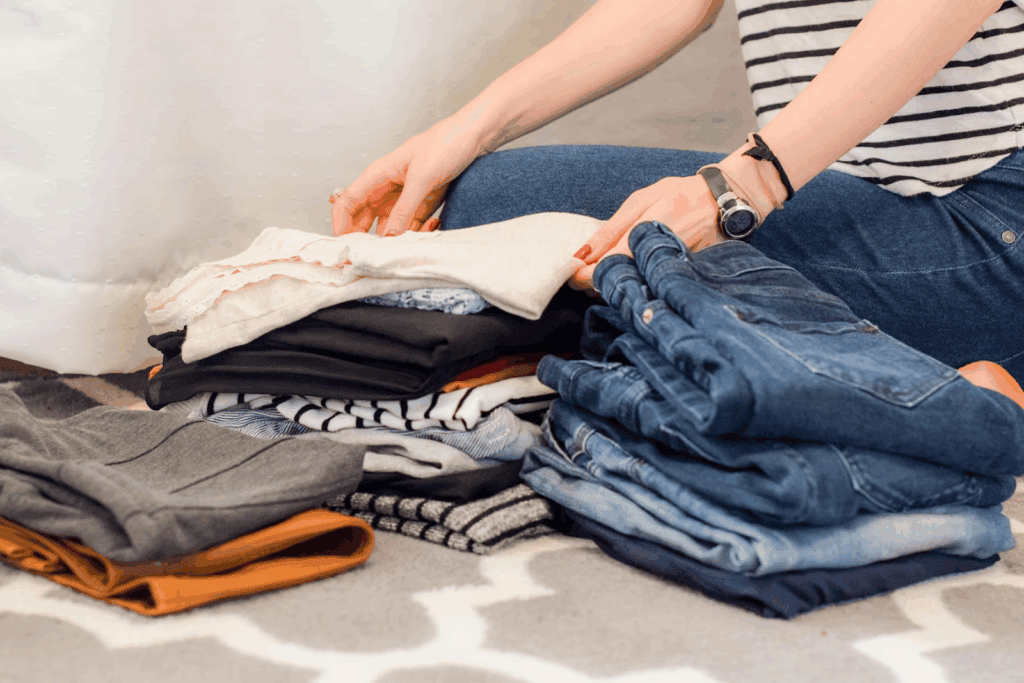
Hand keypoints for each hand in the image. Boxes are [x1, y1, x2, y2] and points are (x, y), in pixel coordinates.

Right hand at [330, 114, 487, 236]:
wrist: (473, 137)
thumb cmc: (445, 143)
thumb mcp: (423, 177)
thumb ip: (404, 208)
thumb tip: (388, 236)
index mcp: (377, 175)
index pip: (346, 202)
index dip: (340, 225)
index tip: (346, 248)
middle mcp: (385, 189)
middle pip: (363, 221)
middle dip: (369, 240)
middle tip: (380, 257)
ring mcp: (402, 200)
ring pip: (388, 230)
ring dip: (400, 239)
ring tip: (418, 238)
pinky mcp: (419, 207)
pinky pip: (410, 229)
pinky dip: (419, 233)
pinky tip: (434, 225)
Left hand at [568, 175, 722, 290]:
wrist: (721, 201)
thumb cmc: (678, 196)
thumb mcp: (640, 202)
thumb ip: (610, 230)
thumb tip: (583, 253)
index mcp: (640, 239)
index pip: (603, 269)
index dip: (582, 276)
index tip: (572, 272)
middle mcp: (652, 260)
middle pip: (614, 285)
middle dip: (592, 282)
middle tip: (582, 273)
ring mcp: (663, 271)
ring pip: (629, 288)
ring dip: (611, 282)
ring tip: (602, 268)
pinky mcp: (671, 275)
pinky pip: (644, 284)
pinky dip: (630, 280)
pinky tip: (625, 270)